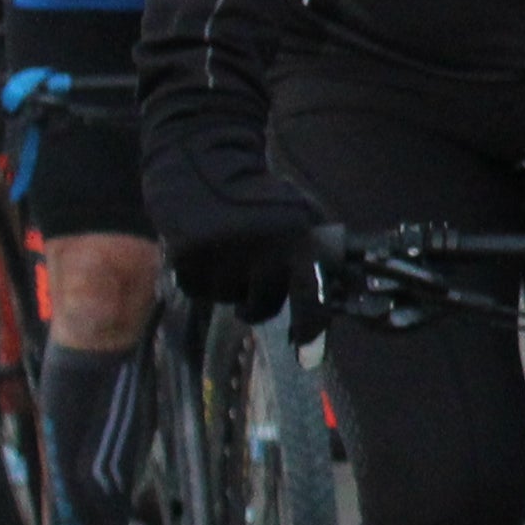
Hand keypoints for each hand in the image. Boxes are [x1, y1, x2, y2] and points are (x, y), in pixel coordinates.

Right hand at [144, 108, 322, 321]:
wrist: (206, 171)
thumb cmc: (261, 198)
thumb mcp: (300, 214)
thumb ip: (317, 249)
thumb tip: (335, 291)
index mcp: (295, 240)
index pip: (309, 294)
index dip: (310, 327)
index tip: (307, 353)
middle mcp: (260, 253)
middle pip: (265, 305)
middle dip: (264, 297)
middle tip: (260, 276)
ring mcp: (222, 259)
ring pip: (231, 299)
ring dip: (234, 286)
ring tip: (232, 253)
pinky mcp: (189, 262)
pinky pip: (203, 292)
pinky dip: (207, 280)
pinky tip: (210, 253)